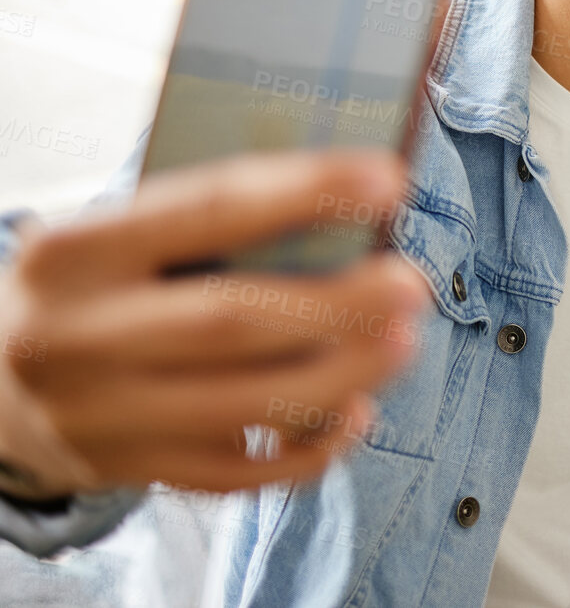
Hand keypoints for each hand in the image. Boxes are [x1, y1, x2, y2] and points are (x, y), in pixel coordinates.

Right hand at [0, 149, 428, 498]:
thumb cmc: (85, 287)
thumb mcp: (112, 238)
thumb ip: (204, 223)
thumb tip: (346, 200)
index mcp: (75, 252)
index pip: (208, 209)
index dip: (307, 192)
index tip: (389, 179)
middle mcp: (79, 335)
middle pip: (234, 319)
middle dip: (339, 303)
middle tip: (411, 284)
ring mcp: (100, 414)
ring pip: (245, 403)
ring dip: (343, 375)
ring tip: (403, 344)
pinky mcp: (128, 470)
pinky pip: (236, 472)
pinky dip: (307, 449)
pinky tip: (355, 413)